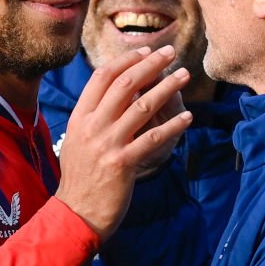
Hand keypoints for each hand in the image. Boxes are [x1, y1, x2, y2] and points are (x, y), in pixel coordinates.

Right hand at [55, 45, 191, 240]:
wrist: (76, 213)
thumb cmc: (81, 178)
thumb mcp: (77, 141)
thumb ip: (93, 118)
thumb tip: (115, 96)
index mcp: (79, 117)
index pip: (102, 77)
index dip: (126, 60)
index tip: (146, 51)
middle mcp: (91, 126)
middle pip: (124, 84)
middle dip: (151, 64)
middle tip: (171, 54)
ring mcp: (106, 145)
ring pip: (141, 106)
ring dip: (167, 87)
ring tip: (183, 76)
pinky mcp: (123, 164)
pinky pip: (153, 138)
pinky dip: (173, 126)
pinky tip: (188, 117)